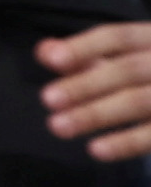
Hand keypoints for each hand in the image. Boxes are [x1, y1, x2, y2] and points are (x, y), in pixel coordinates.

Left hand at [40, 20, 150, 162]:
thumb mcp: (132, 59)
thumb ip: (90, 57)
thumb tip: (45, 51)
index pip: (121, 37)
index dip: (86, 47)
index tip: (53, 60)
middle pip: (129, 69)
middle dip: (86, 84)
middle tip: (48, 98)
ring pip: (141, 101)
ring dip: (97, 114)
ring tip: (58, 125)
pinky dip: (127, 142)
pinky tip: (97, 150)